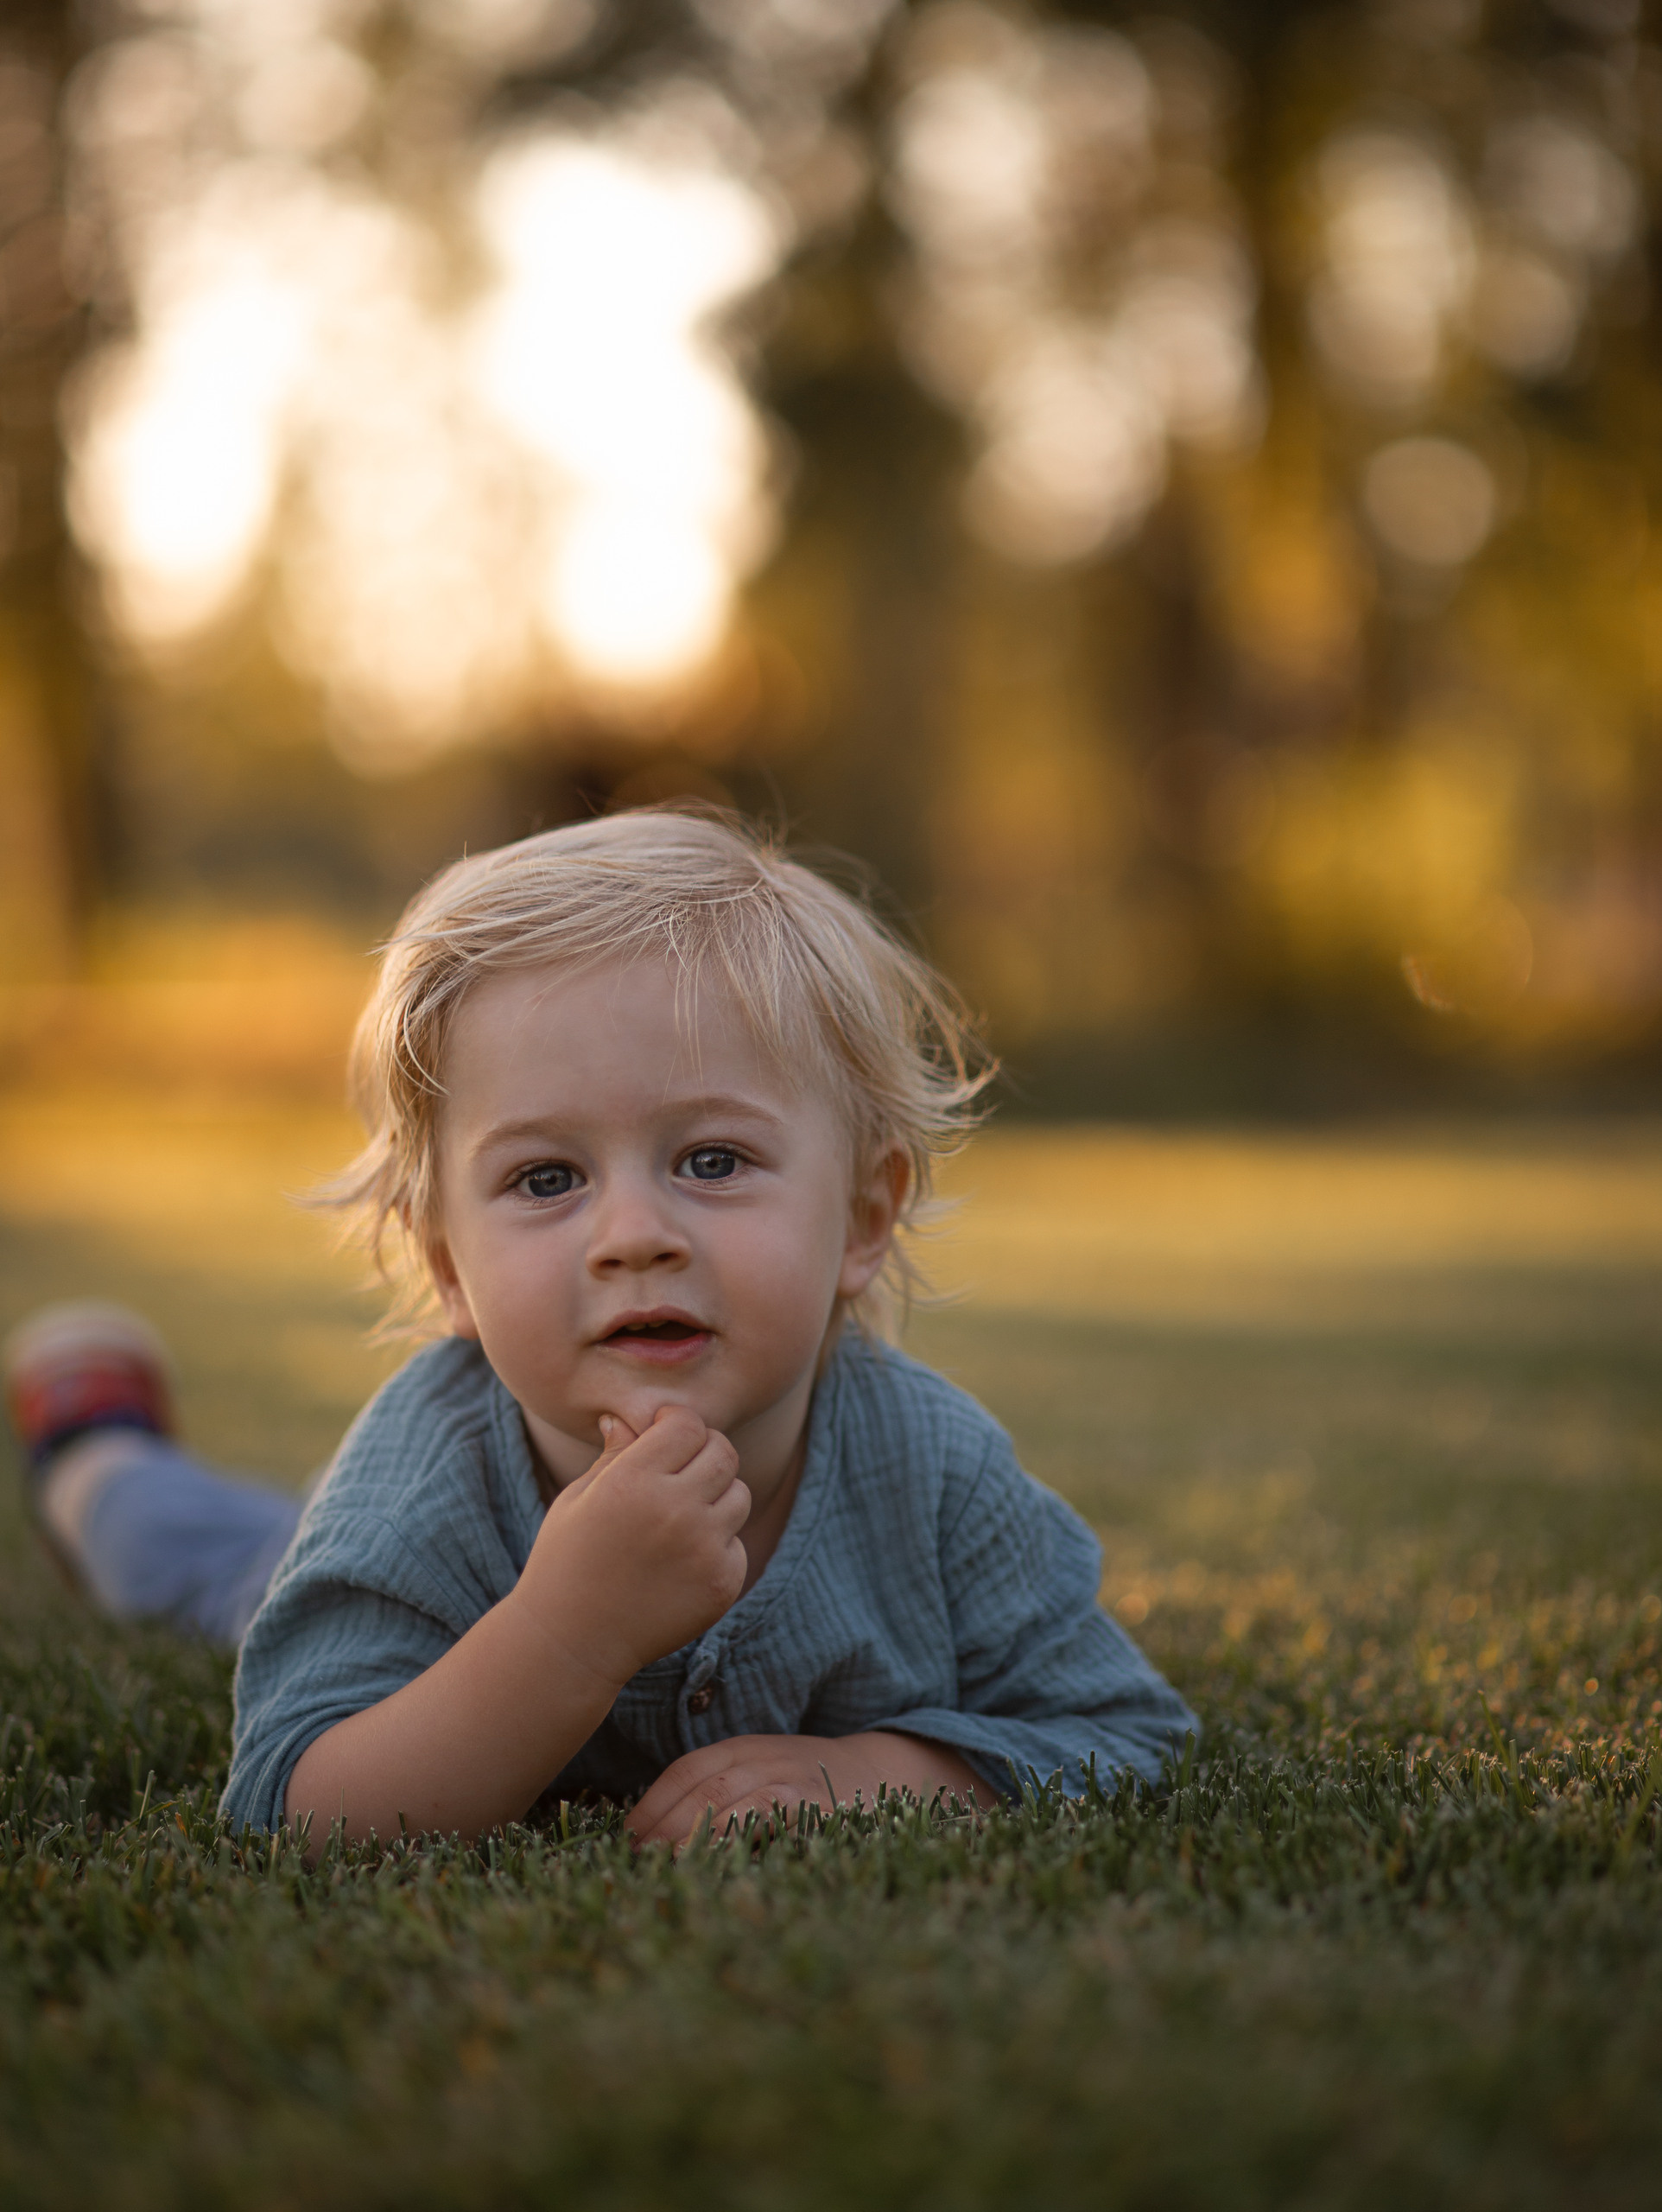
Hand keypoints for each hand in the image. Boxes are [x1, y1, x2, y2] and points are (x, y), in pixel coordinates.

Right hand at [509, 1406, 748, 1691]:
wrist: (572, 1642)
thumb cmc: (566, 1562)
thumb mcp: (578, 1499)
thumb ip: (615, 1455)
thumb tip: (627, 1416)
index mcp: (632, 1481)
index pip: (687, 1424)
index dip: (677, 1425)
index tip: (664, 1437)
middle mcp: (674, 1510)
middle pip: (723, 1452)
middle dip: (704, 1454)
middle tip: (679, 1473)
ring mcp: (703, 1548)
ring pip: (739, 1494)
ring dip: (716, 1498)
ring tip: (679, 1519)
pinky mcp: (723, 1582)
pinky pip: (737, 1542)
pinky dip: (717, 1545)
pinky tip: (680, 1563)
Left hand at [626, 1730, 998, 1849]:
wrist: (888, 1776)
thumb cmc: (810, 1784)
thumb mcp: (762, 1772)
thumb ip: (718, 1791)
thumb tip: (649, 1837)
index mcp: (746, 1748)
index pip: (687, 1770)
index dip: (652, 1804)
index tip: (624, 1840)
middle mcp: (766, 1759)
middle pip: (702, 1788)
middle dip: (662, 1826)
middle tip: (632, 1864)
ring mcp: (794, 1783)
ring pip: (731, 1802)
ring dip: (690, 1837)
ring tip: (663, 1870)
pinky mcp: (819, 1811)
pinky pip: (771, 1821)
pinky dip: (739, 1841)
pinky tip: (716, 1866)